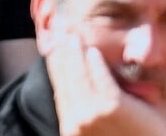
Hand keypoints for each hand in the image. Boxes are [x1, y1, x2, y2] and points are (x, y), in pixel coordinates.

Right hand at [46, 36, 165, 135]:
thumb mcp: (98, 131)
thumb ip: (88, 112)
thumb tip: (80, 88)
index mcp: (71, 130)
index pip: (60, 93)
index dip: (56, 70)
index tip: (54, 52)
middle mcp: (76, 124)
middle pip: (65, 82)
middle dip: (62, 58)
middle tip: (62, 38)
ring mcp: (92, 116)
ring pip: (79, 76)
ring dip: (75, 55)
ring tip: (74, 40)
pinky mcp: (112, 108)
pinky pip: (100, 78)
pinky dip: (95, 63)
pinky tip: (94, 52)